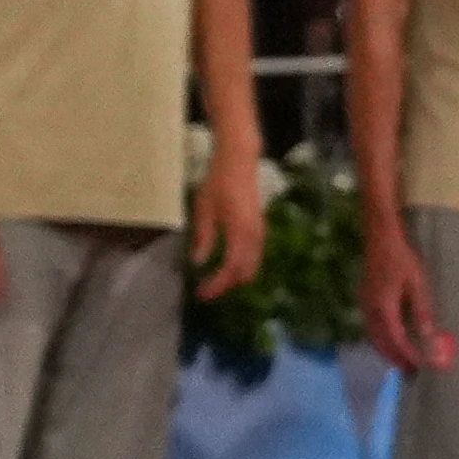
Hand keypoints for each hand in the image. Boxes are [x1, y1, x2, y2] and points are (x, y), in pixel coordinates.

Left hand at [191, 147, 265, 299]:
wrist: (240, 163)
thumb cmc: (218, 183)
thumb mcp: (203, 210)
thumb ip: (203, 237)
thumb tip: (198, 262)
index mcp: (240, 232)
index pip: (231, 268)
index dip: (217, 284)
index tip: (202, 294)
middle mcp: (254, 236)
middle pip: (245, 272)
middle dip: (227, 285)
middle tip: (205, 292)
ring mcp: (260, 233)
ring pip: (252, 266)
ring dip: (234, 278)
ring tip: (213, 282)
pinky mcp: (259, 230)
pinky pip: (254, 257)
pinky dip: (241, 267)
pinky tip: (226, 267)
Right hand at [361, 213, 448, 370]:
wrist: (380, 240)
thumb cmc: (402, 260)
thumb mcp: (418, 285)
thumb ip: (422, 312)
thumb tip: (429, 337)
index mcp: (383, 307)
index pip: (396, 339)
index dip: (408, 355)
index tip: (422, 366)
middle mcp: (370, 310)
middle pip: (381, 342)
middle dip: (396, 359)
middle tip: (412, 373)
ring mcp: (364, 306)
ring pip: (374, 337)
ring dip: (388, 352)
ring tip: (404, 363)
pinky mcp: (365, 302)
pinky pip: (372, 328)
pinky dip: (382, 341)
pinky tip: (394, 343)